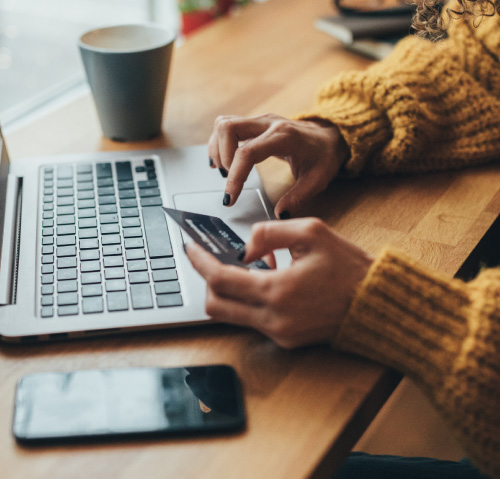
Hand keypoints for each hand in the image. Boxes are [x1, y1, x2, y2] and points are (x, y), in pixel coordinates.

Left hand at [186, 218, 372, 348]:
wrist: (375, 303)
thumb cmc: (349, 267)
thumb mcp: (311, 232)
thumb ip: (269, 233)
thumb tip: (245, 248)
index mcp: (277, 291)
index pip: (220, 279)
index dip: (200, 262)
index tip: (190, 248)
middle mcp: (273, 319)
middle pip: (216, 306)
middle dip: (207, 280)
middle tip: (212, 259)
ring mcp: (279, 334)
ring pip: (231, 315)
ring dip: (230, 291)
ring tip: (249, 266)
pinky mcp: (286, 340)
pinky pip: (252, 320)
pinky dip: (249, 300)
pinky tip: (267, 281)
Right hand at [208, 114, 349, 217]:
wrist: (330, 136)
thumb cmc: (324, 156)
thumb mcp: (318, 180)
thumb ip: (298, 198)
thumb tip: (279, 214)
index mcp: (284, 137)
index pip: (247, 153)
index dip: (235, 177)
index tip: (230, 198)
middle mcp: (268, 123)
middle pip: (228, 128)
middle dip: (222, 157)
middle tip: (229, 179)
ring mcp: (260, 121)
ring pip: (224, 124)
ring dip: (218, 149)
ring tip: (226, 171)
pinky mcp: (254, 123)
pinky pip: (227, 126)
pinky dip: (219, 144)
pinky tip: (223, 162)